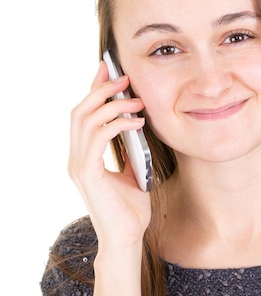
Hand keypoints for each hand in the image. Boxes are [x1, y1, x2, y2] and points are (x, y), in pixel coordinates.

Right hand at [68, 61, 151, 248]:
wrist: (128, 237)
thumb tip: (138, 124)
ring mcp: (78, 165)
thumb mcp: (133, 170)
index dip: (93, 89)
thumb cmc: (131, 207)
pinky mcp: (87, 173)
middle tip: (124, 78)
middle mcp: (76, 157)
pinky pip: (98, 138)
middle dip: (101, 89)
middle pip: (79, 111)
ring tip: (137, 100)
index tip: (108, 69)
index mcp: (84, 155)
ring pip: (85, 120)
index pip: (84, 114)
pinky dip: (117, 124)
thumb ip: (130, 149)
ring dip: (112, 104)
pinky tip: (138, 122)